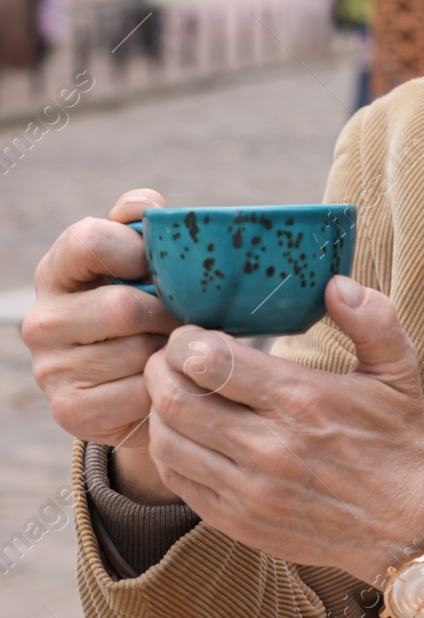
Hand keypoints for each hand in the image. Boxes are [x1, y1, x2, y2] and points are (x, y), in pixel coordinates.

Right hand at [22, 190, 182, 502]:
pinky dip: (164, 387)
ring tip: (176, 349)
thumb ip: (140, 225)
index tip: (163, 266)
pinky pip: (139, 393)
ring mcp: (51, 369)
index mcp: (57, 271)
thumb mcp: (143, 264)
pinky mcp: (71, 411)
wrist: (140, 386)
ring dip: (170, 352)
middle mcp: (42, 320)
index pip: (88, 241)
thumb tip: (145, 206)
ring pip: (136, 354)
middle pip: (122, 306)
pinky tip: (166, 381)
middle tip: (188, 318)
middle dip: (168, 313)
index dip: (137, 249)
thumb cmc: (149, 308)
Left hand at [142, 275, 423, 584]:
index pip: (209, 361)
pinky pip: (175, 478)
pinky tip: (188, 432)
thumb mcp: (399, 372)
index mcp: (303, 401)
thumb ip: (374, 320)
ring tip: (177, 392)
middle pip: (173, 398)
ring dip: (159, 409)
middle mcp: (268, 447)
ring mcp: (248, 488)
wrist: (404, 524)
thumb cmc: (396, 440)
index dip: (186, 340)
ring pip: (165, 439)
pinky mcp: (236, 519)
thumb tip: (336, 283)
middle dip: (161, 368)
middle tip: (172, 358)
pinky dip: (169, 448)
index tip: (195, 333)